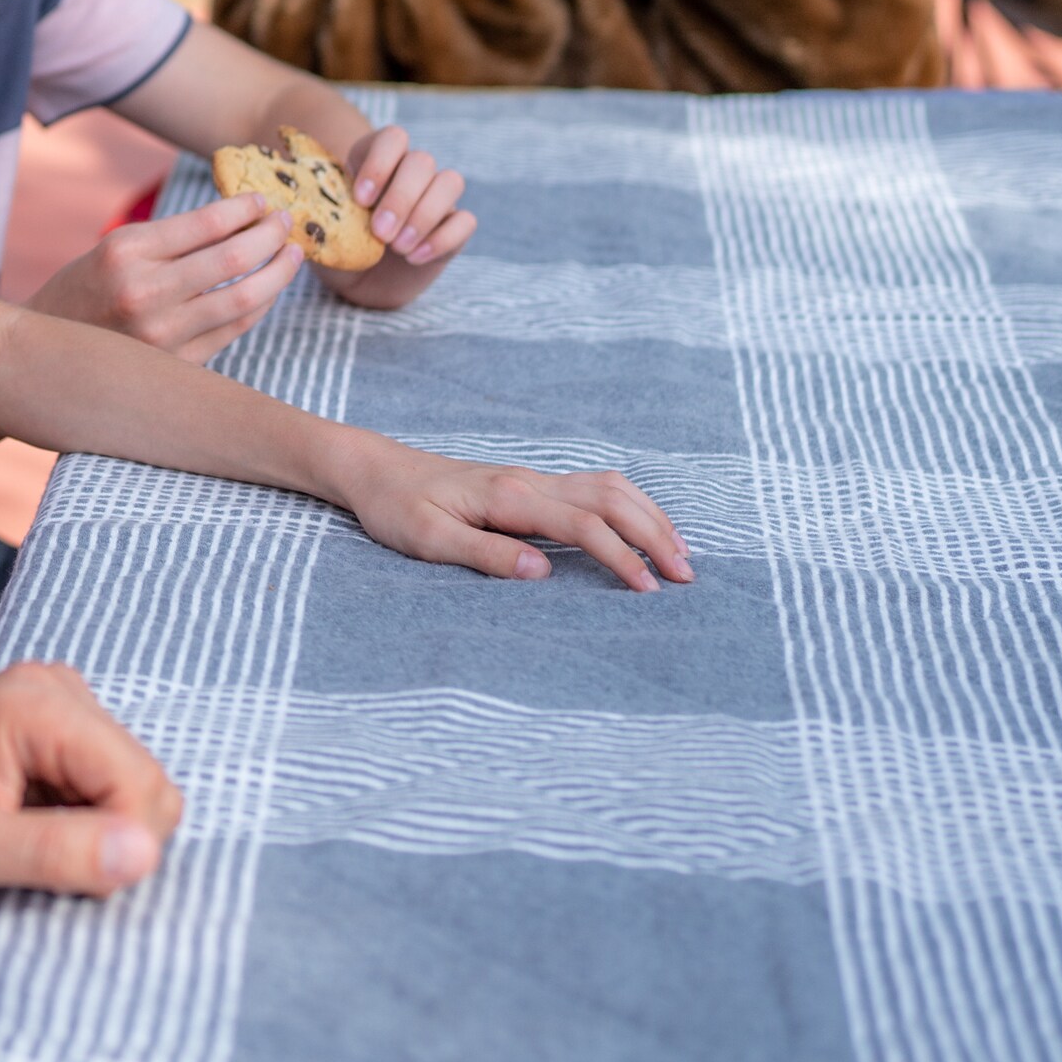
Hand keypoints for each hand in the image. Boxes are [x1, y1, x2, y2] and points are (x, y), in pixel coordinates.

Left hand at [0, 662, 181, 898]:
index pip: (144, 786)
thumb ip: (55, 852)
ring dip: (93, 833)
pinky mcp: (56, 729)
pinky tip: (28, 828)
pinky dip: (80, 821)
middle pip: (147, 784)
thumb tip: (144, 855)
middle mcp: (59, 689)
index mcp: (40, 705)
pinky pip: (106, 786)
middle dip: (110, 840)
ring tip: (23, 842)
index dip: (122, 847)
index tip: (64, 877)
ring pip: (132, 789)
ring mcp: (60, 704)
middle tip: (35, 861)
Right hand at [27, 196, 305, 365]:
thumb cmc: (83, 293)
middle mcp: (144, 292)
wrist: (40, 356)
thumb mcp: (113, 250)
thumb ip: (170, 239)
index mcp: (125, 251)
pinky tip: (269, 289)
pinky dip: (260, 306)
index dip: (244, 208)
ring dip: (278, 273)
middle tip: (288, 222)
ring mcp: (162, 336)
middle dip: (270, 235)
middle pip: (233, 259)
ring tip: (291, 254)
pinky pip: (235, 331)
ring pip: (244, 299)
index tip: (263, 201)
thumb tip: (242, 218)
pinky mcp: (176, 366)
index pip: (206, 223)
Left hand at [320, 121, 474, 306]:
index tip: (359, 199)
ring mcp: (435, 198)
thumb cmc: (334, 243)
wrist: (357, 280)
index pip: (393, 138)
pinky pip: (465, 220)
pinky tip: (415, 258)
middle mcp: (410, 172)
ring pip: (450, 182)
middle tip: (379, 233)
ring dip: (425, 215)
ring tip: (397, 248)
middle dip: (401, 198)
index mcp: (376, 159)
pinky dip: (443, 237)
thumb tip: (290, 201)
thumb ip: (314, 207)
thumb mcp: (318, 222)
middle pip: (423, 162)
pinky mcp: (452, 227)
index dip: (380, 164)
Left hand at [330, 433, 693, 591]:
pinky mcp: (530, 485)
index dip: (620, 557)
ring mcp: (532, 479)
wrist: (376, 471)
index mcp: (508, 497)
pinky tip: (643, 528)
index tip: (648, 591)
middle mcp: (529, 481)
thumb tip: (541, 573)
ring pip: (610, 487)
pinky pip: (594, 488)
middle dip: (653, 535)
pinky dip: (630, 506)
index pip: (583, 525)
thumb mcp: (427, 540)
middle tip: (686, 577)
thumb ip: (485, 555)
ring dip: (649, 516)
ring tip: (679, 554)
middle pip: (611, 499)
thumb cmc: (396, 509)